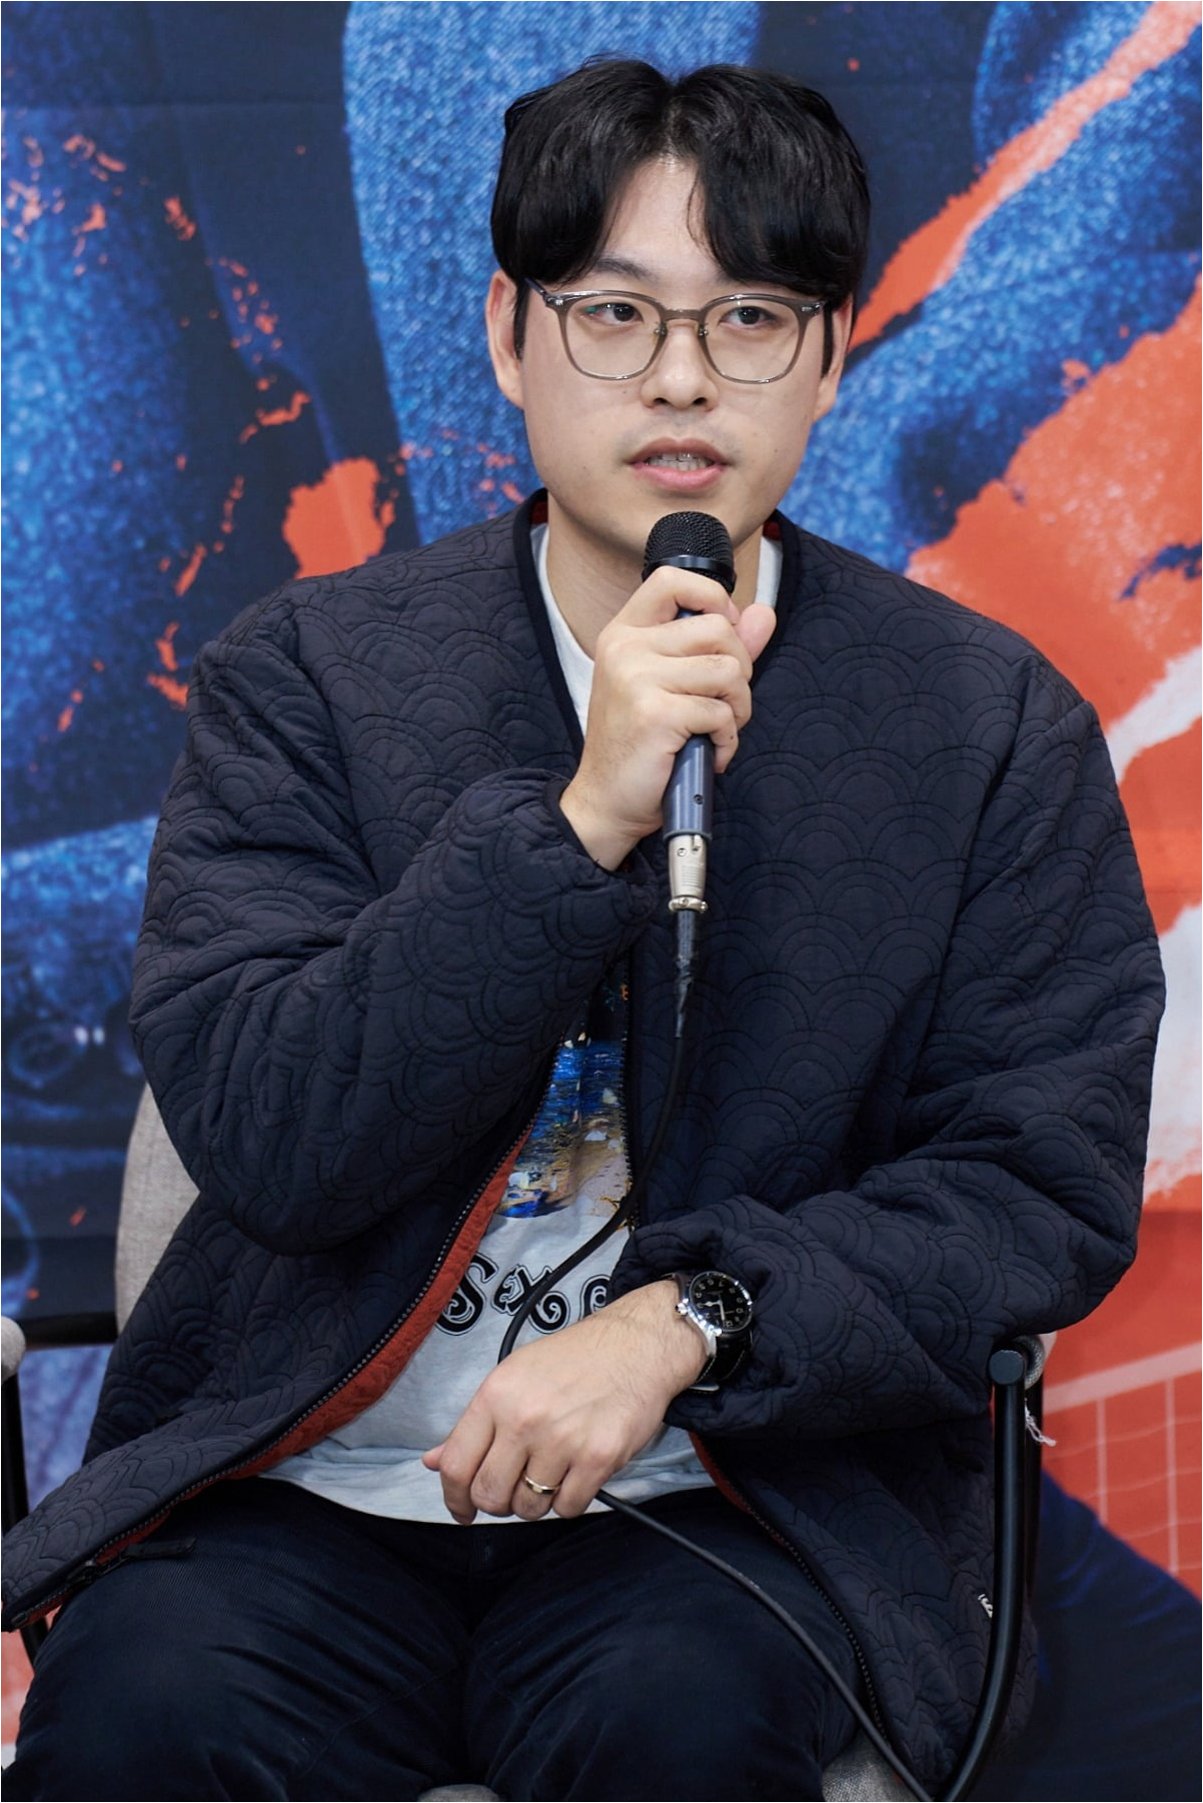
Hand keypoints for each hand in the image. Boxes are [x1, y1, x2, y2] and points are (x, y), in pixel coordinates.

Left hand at [422, 1279, 706, 1522]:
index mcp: (496, 1395)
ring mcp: (562, 1440)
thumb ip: (473, 1424)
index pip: (456, 1465)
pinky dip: (569, 1501)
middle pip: (490, 1495)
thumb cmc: (574, 1359)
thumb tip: (434, 1462)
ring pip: (529, 1507)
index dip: (454, 1498)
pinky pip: (568, 1508)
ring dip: (536, 1502)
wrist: (635, 1346)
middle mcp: (524, 1418)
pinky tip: (575, 1474)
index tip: (462, 1509)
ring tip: (549, 1474)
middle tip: (511, 1491)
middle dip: (497, 1503)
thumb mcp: (513, 1376)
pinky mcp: (598, 1458)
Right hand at [560, 568, 776, 869]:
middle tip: (723, 705)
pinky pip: (721, 712)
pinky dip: (727, 740)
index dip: (712, 598)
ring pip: (728, 671)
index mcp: (624, 633)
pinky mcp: (656, 713)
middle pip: (718, 629)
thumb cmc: (640, 746)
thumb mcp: (673, 686)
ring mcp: (637, 679)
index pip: (673, 579)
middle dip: (739, 671)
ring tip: (716, 731)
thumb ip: (718, 648)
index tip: (722, 636)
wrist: (607, 803)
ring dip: (737, 709)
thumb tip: (763, 614)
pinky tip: (707, 754)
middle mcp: (626, 648)